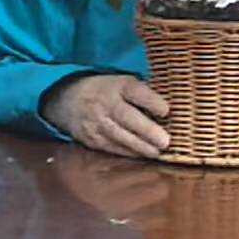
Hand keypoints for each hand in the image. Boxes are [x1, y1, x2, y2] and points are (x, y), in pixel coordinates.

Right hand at [47, 70, 174, 158]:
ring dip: (140, 147)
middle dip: (147, 131)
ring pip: (119, 137)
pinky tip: (143, 156)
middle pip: (126, 117)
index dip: (150, 100)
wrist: (67, 100)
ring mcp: (96, 123)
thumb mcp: (121, 82)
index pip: (133, 91)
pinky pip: (112, 148)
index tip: (166, 110)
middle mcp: (105, 104)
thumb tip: (172, 111)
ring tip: (157, 152)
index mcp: (116, 85)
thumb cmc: (105, 91)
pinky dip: (129, 153)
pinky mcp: (91, 139)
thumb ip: (142, 94)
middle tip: (165, 141)